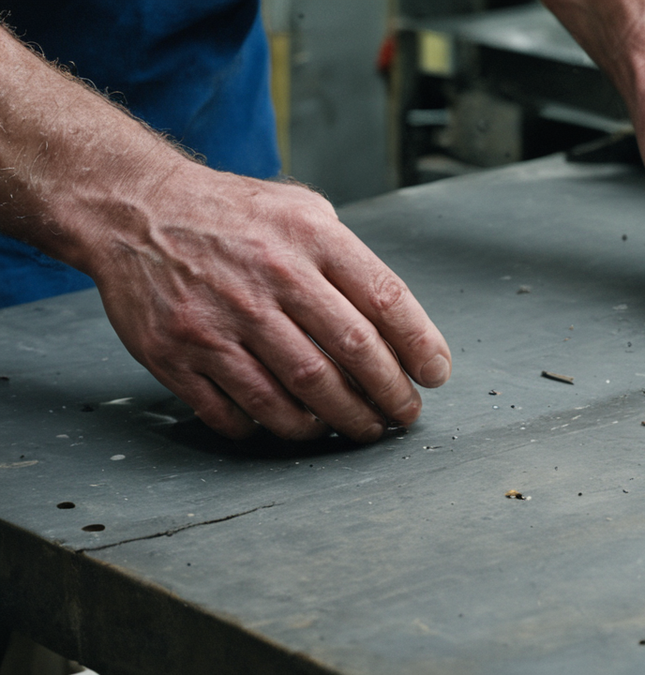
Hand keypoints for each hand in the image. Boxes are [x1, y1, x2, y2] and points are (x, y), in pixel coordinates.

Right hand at [91, 164, 450, 441]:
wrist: (134, 210)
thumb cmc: (232, 214)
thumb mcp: (303, 209)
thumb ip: (350, 258)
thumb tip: (402, 322)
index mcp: (310, 237)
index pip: (387, 300)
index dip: (421, 347)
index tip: (435, 375)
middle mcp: (269, 278)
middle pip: (352, 355)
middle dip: (389, 396)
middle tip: (403, 415)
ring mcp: (220, 320)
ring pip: (300, 393)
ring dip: (340, 422)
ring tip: (357, 427)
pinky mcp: (177, 354)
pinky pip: (237, 412)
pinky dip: (272, 428)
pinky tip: (293, 426)